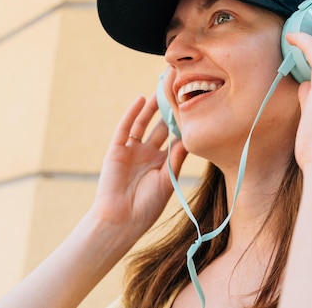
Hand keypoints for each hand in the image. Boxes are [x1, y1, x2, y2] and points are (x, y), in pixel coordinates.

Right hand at [91, 95, 187, 238]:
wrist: (121, 220)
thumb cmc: (146, 206)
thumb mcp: (167, 180)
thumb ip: (176, 158)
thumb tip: (190, 138)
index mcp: (161, 164)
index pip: (174, 139)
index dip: (182, 125)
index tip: (195, 109)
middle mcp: (147, 154)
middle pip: (160, 128)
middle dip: (168, 112)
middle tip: (179, 92)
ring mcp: (131, 151)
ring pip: (142, 123)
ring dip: (151, 108)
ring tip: (161, 90)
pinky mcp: (116, 150)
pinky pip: (125, 128)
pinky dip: (132, 113)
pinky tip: (141, 100)